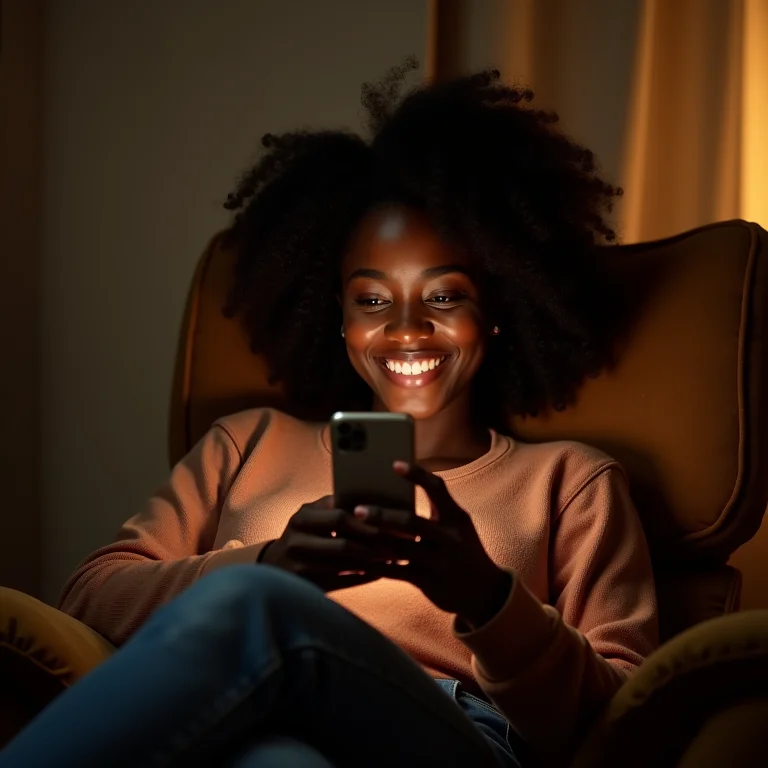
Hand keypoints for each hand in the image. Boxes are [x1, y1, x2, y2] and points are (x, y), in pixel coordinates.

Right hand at [259, 496, 413, 593]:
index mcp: (305, 514)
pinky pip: (342, 579)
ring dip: (372, 558)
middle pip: (342, 535)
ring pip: (344, 559)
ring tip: (394, 556)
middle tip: (398, 540)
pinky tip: (381, 572)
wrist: (274, 567)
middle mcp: (298, 535)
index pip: (340, 511)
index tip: (393, 517)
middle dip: (373, 538)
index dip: (369, 516)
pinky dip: (364, 575)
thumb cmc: (305, 537)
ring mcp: (299, 560)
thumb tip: (380, 504)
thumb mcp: (314, 518)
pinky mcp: (305, 582)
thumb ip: (337, 509)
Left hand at [354, 462, 512, 629]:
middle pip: (411, 523)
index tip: (394, 464)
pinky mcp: (428, 582)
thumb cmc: (462, 549)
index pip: (438, 489)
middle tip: (357, 510)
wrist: (485, 592)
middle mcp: (449, 538)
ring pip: (399, 549)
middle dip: (382, 516)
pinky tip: (357, 561)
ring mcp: (439, 561)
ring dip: (372, 542)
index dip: (416, 475)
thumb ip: (434, 509)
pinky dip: (375, 566)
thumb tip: (398, 490)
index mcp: (456, 517)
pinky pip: (396, 572)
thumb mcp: (457, 526)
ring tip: (349, 535)